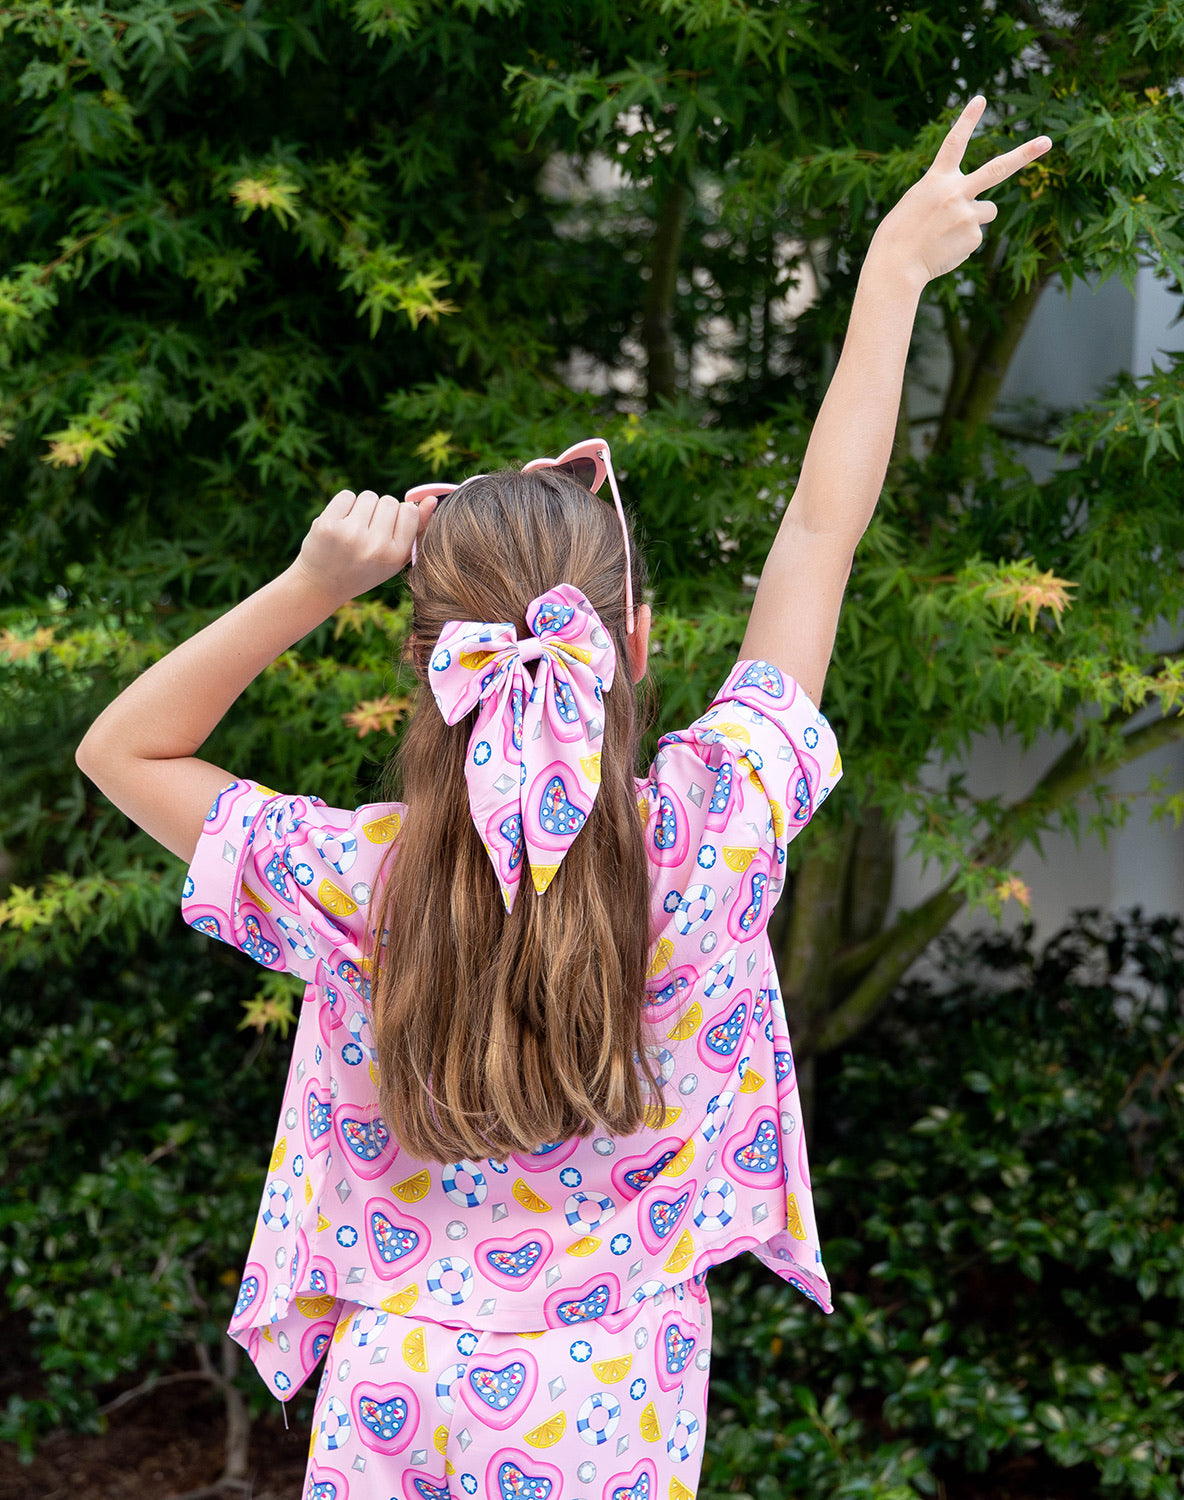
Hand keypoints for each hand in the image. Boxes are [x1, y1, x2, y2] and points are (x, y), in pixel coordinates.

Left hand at [292, 489, 438, 604]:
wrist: (322, 585)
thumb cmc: (364, 568)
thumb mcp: (394, 557)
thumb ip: (416, 529)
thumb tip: (432, 499)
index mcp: (395, 555)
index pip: (408, 511)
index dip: (398, 517)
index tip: (386, 532)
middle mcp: (375, 545)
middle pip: (389, 501)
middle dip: (379, 511)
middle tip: (367, 534)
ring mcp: (351, 534)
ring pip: (368, 496)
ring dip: (362, 507)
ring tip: (353, 530)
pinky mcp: (328, 525)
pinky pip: (347, 495)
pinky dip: (344, 505)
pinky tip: (339, 525)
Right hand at [867, 96, 1051, 287]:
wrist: (895, 265)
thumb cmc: (899, 236)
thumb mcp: (916, 205)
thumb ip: (945, 198)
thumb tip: (976, 212)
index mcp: (936, 180)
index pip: (953, 144)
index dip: (967, 120)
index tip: (981, 99)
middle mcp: (955, 192)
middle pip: (997, 169)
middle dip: (1025, 154)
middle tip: (1047, 142)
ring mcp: (967, 214)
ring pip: (987, 211)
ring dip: (974, 218)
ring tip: (946, 233)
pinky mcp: (973, 237)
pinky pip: (975, 236)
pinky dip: (962, 243)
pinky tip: (943, 249)